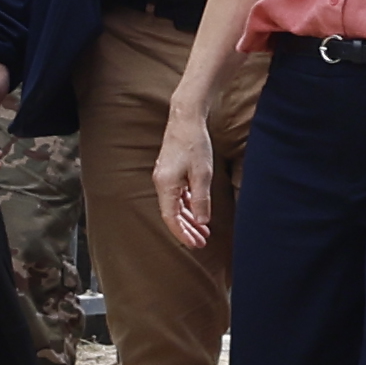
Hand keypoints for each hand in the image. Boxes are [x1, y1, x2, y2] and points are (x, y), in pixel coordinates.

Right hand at [155, 114, 217, 245]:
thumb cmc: (195, 144)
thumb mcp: (202, 174)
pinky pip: (178, 196)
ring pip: (176, 206)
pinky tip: (199, 214)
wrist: (186, 119)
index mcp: (165, 185)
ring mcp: (165, 178)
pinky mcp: (171, 173)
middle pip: (172, 214)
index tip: (195, 245)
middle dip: (187, 231)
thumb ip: (201, 199)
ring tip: (204, 232)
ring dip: (189, 220)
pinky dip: (188, 206)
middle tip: (202, 243)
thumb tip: (202, 221)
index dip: (182, 234)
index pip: (171, 218)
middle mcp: (161, 183)